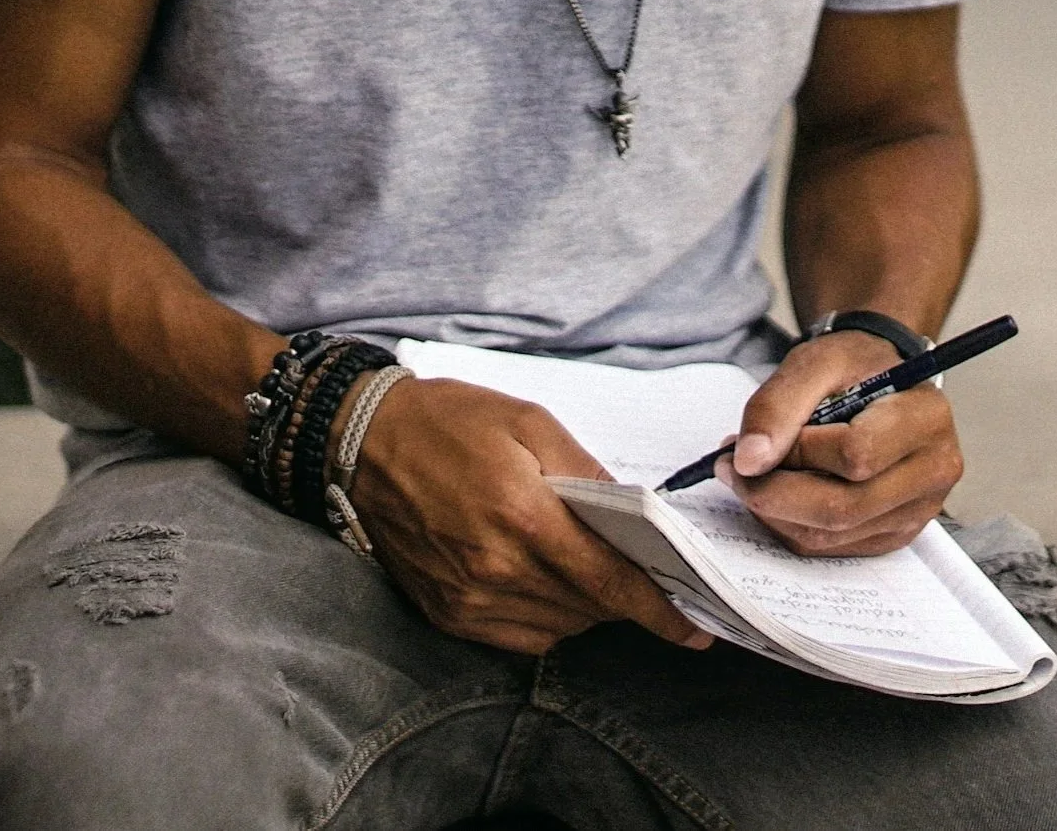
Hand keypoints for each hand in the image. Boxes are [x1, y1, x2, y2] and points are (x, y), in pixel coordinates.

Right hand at [340, 375, 714, 655]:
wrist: (362, 442)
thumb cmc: (448, 420)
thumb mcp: (527, 421)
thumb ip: (585, 470)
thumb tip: (632, 514)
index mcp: (524, 515)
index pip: (609, 581)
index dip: (658, 609)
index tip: (694, 627)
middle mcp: (497, 569)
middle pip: (589, 607)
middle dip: (623, 595)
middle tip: (645, 573)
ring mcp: (469, 599)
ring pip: (559, 626)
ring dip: (584, 604)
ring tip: (585, 562)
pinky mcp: (447, 613)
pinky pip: (519, 636)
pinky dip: (545, 616)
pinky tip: (542, 576)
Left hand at [718, 333, 962, 557]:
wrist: (882, 378)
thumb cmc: (853, 366)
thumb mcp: (814, 361)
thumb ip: (777, 405)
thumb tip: (748, 462)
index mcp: (926, 419)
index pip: (856, 455)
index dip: (796, 453)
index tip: (747, 443)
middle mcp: (934, 472)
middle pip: (844, 507)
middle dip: (773, 492)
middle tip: (731, 468)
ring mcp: (918, 511)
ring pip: (833, 534)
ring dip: (776, 511)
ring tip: (749, 475)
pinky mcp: (895, 534)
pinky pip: (833, 546)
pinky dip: (791, 524)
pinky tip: (776, 492)